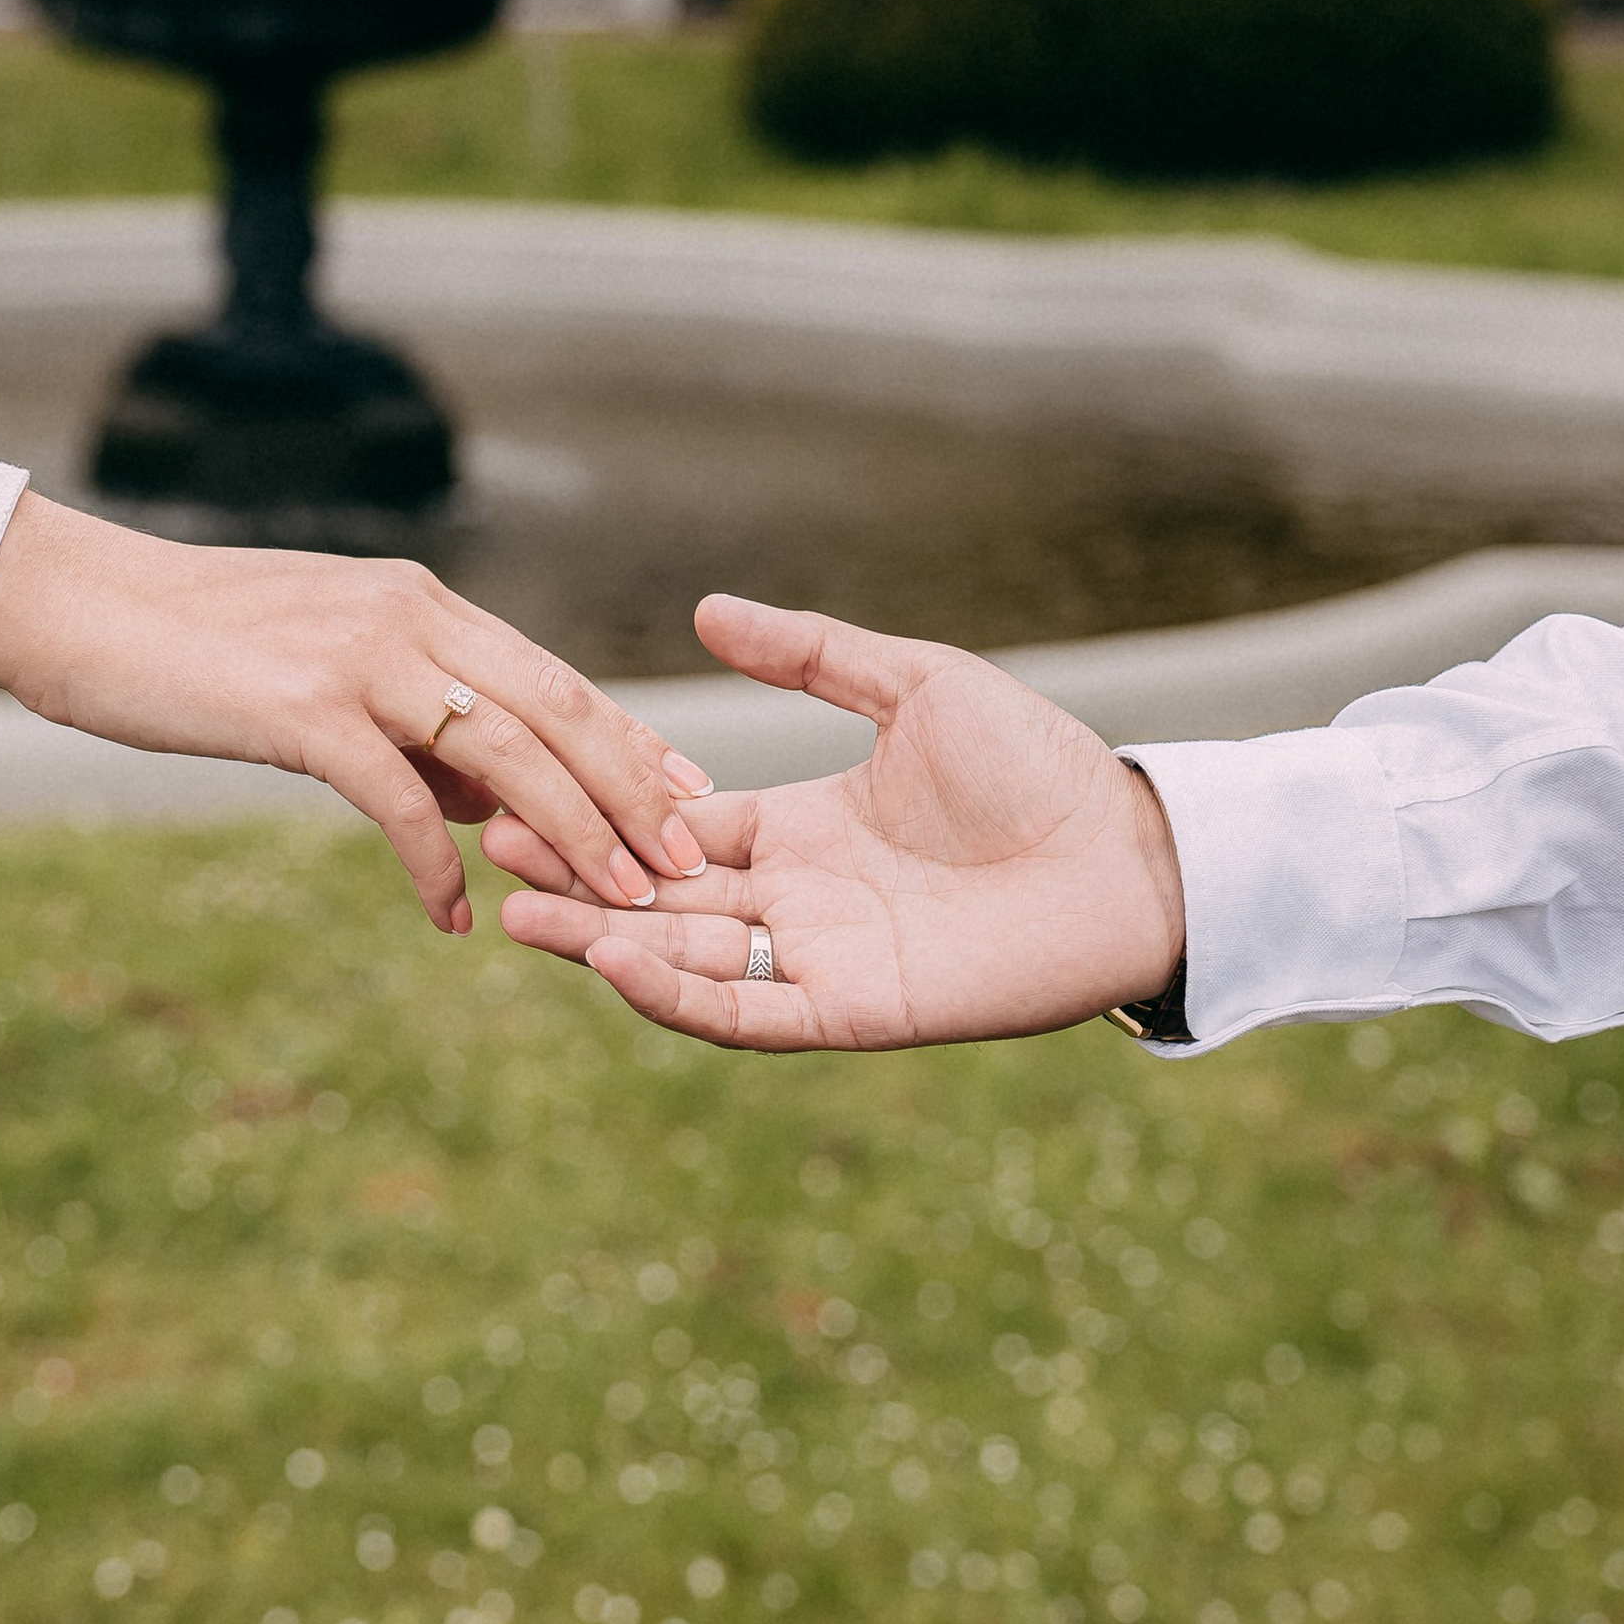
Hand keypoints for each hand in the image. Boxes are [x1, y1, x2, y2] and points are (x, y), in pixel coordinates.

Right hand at [0, 493, 713, 933]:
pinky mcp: (303, 709)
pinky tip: (452, 915)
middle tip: (683, 864)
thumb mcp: (326, 666)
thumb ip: (413, 722)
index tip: (688, 797)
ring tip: (615, 900)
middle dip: (629, 794)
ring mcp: (360, 658)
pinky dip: (433, 861)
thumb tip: (488, 800)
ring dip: (569, 834)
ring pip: (503, 755)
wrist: (74, 603)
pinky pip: (397, 799)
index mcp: (421, 603)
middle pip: (556, 711)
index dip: (629, 740)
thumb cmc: (193, 645)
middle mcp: (409, 618)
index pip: (555, 676)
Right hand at [485, 595, 1185, 1046]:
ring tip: (521, 914)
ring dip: (602, 942)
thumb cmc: (1040, 765)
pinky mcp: (853, 1012)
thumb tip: (708, 610)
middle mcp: (795, 900)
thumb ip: (812, 654)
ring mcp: (819, 961)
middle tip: (492, 850)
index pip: (671, 829)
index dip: (598, 812)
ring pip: (683, 960)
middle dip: (577, 877)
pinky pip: (745, 1012)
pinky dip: (675, 996)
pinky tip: (613, 961)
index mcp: (798, 827)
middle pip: (657, 898)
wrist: (1131, 850)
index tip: (518, 788)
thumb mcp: (915, 686)